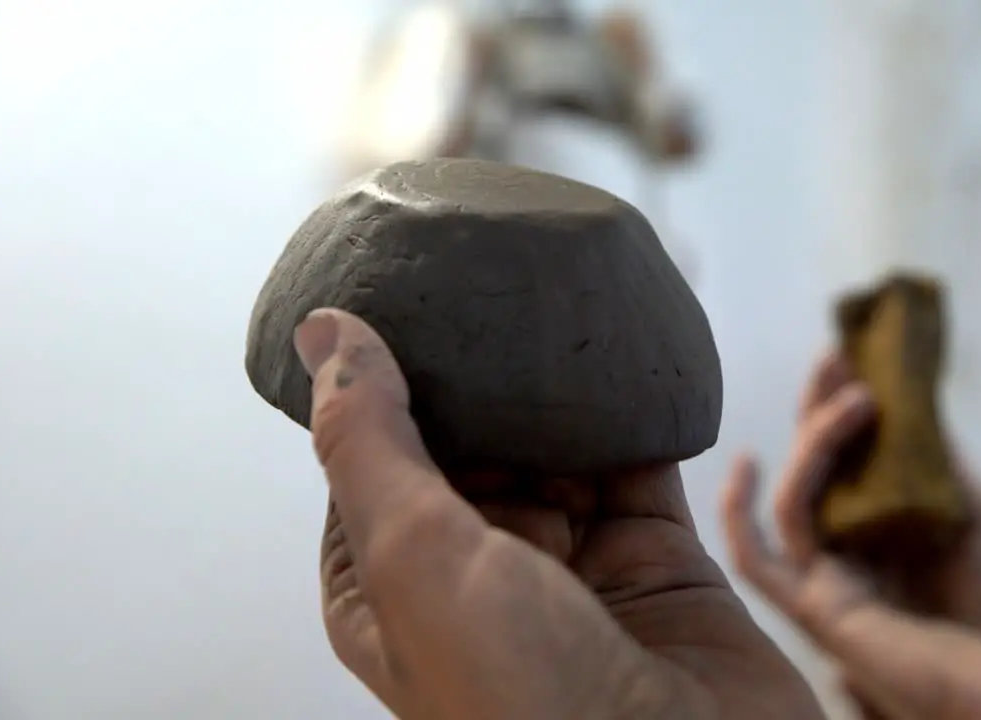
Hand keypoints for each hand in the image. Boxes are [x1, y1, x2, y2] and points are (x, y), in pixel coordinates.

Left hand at [294, 308, 822, 719]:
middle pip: (471, 444)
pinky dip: (635, 409)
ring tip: (557, 295)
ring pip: (557, 446)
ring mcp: (571, 565)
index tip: (399, 298)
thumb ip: (371, 442)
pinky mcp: (655, 557)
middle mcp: (479, 575)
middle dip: (478, 373)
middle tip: (485, 276)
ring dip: (559, 385)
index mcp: (394, 590)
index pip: (372, 460)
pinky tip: (629, 353)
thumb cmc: (528, 704)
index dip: (381, 382)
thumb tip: (325, 336)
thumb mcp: (416, 557)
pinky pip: (640, 462)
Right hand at [721, 354, 980, 718]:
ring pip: (795, 500)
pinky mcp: (820, 611)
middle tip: (836, 357)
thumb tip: (911, 397)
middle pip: (818, 470)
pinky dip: (739, 515)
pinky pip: (757, 563)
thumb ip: (941, 464)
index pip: (856, 459)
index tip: (855, 355)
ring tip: (853, 400)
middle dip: (821, 408)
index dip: (847, 406)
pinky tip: (747, 461)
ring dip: (814, 442)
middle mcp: (859, 552)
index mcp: (896, 531)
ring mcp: (835, 581)